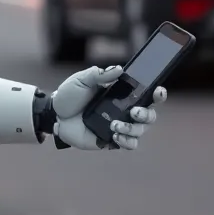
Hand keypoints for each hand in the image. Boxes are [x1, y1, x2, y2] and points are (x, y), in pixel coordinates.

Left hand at [50, 65, 165, 149]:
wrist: (55, 115)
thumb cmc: (70, 95)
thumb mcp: (82, 80)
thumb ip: (99, 74)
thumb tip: (118, 69)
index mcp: (121, 94)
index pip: (145, 94)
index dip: (157, 94)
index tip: (158, 91)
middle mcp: (124, 110)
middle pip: (149, 115)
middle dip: (147, 114)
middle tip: (133, 111)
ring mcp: (119, 126)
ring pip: (140, 131)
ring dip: (132, 129)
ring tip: (114, 125)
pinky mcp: (111, 140)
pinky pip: (129, 144)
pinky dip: (126, 141)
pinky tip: (114, 136)